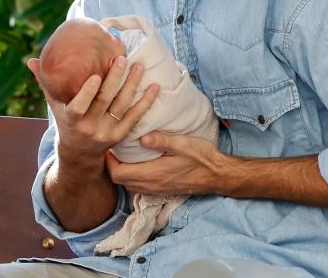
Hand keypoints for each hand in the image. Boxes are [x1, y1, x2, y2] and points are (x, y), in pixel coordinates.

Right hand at [27, 56, 159, 164]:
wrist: (79, 155)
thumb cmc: (65, 122)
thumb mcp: (54, 106)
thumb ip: (46, 83)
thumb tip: (31, 61)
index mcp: (73, 120)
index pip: (79, 107)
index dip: (87, 93)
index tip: (95, 75)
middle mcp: (90, 128)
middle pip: (105, 102)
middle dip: (114, 79)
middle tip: (121, 59)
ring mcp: (107, 132)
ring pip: (122, 107)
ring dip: (132, 86)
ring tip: (139, 66)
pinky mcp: (120, 136)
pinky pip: (135, 118)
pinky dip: (145, 102)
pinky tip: (154, 87)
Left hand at [105, 131, 230, 195]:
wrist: (218, 175)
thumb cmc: (202, 157)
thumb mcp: (183, 144)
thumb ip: (161, 140)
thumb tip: (141, 137)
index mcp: (152, 174)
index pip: (118, 174)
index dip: (108, 161)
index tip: (109, 146)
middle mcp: (151, 185)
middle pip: (120, 181)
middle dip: (112, 166)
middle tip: (112, 149)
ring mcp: (157, 190)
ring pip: (128, 185)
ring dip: (122, 172)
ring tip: (121, 155)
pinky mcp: (163, 190)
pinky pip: (139, 187)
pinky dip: (132, 177)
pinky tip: (137, 164)